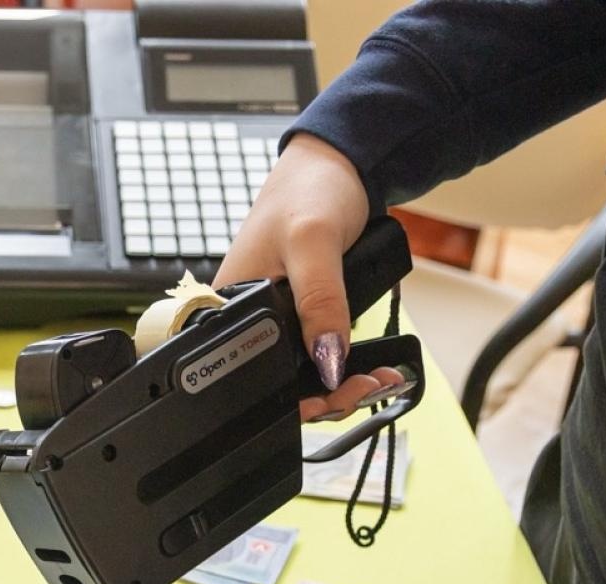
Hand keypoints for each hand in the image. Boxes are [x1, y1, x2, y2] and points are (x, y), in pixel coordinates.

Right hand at [213, 134, 403, 422]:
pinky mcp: (302, 316)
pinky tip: (375, 368)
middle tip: (363, 389)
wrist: (340, 164)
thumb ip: (320, 302)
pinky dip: (347, 367)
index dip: (288, 398)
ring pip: (303, 375)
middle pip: (279, 383)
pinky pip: (319, 356)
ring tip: (377, 380)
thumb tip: (328, 361)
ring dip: (342, 386)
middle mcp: (248, 319)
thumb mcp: (313, 243)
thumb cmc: (310, 190)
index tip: (328, 398)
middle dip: (325, 397)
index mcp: (228, 305)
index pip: (245, 374)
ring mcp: (277, 319)